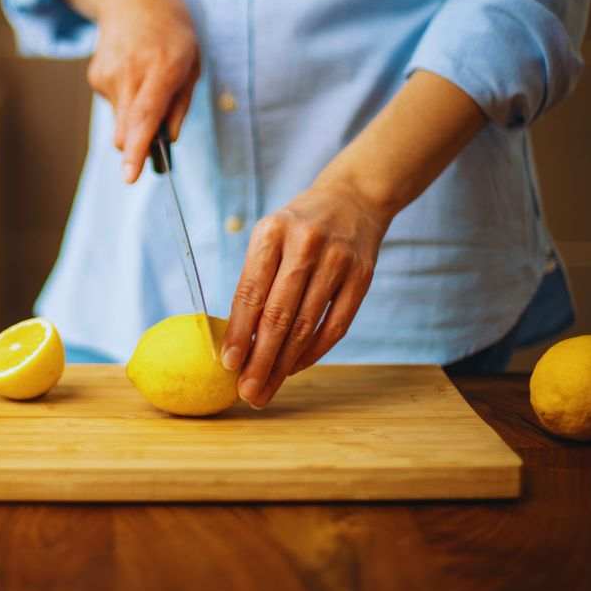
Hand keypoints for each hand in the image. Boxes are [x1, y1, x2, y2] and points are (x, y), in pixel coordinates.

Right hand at [59, 0, 199, 182]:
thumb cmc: (172, 34)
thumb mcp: (191, 64)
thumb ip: (180, 104)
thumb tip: (168, 139)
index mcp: (162, 68)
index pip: (145, 116)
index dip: (137, 148)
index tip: (130, 176)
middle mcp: (131, 73)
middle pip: (125, 130)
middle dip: (136, 144)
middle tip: (153, 141)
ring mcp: (108, 75)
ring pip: (120, 121)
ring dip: (134, 115)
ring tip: (147, 81)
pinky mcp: (95, 77)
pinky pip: (113, 106)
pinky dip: (125, 100)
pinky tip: (132, 73)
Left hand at [220, 179, 390, 407]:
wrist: (353, 198)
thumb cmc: (297, 227)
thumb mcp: (269, 236)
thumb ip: (254, 281)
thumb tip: (236, 340)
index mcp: (271, 232)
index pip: (250, 292)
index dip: (239, 333)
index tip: (228, 365)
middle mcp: (305, 244)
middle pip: (279, 315)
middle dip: (260, 359)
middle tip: (247, 391)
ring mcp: (338, 261)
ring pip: (306, 325)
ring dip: (284, 364)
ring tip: (266, 388)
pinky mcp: (362, 277)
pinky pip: (335, 326)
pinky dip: (313, 352)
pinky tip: (294, 368)